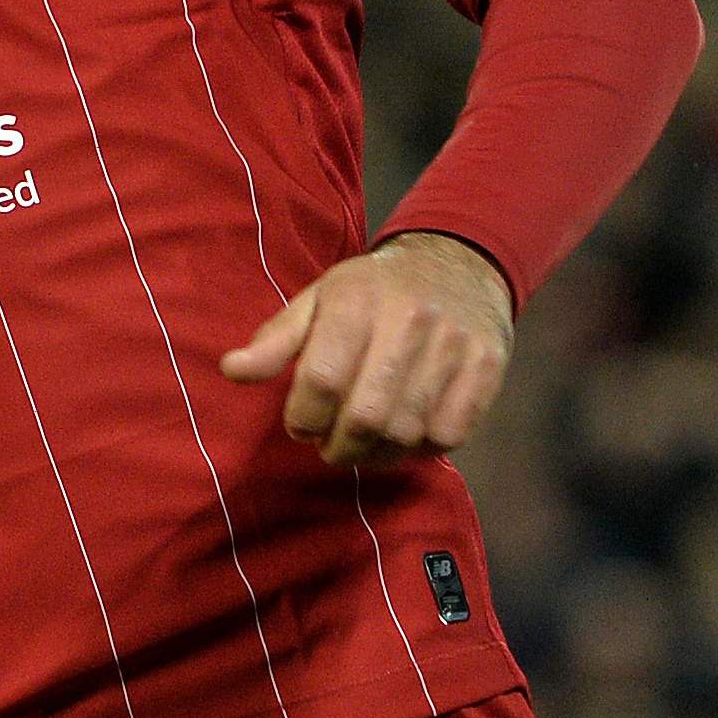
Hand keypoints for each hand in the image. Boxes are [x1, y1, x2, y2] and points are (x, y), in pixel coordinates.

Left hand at [218, 233, 516, 465]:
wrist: (459, 264)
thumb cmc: (374, 290)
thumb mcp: (320, 299)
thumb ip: (277, 340)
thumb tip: (231, 371)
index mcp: (357, 300)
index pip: (321, 379)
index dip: (303, 417)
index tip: (300, 424)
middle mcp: (409, 319)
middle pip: (366, 415)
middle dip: (338, 447)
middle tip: (330, 447)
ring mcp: (453, 345)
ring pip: (407, 431)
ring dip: (377, 454)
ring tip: (363, 445)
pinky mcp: (486, 368)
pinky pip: (450, 434)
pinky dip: (420, 449)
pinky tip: (403, 436)